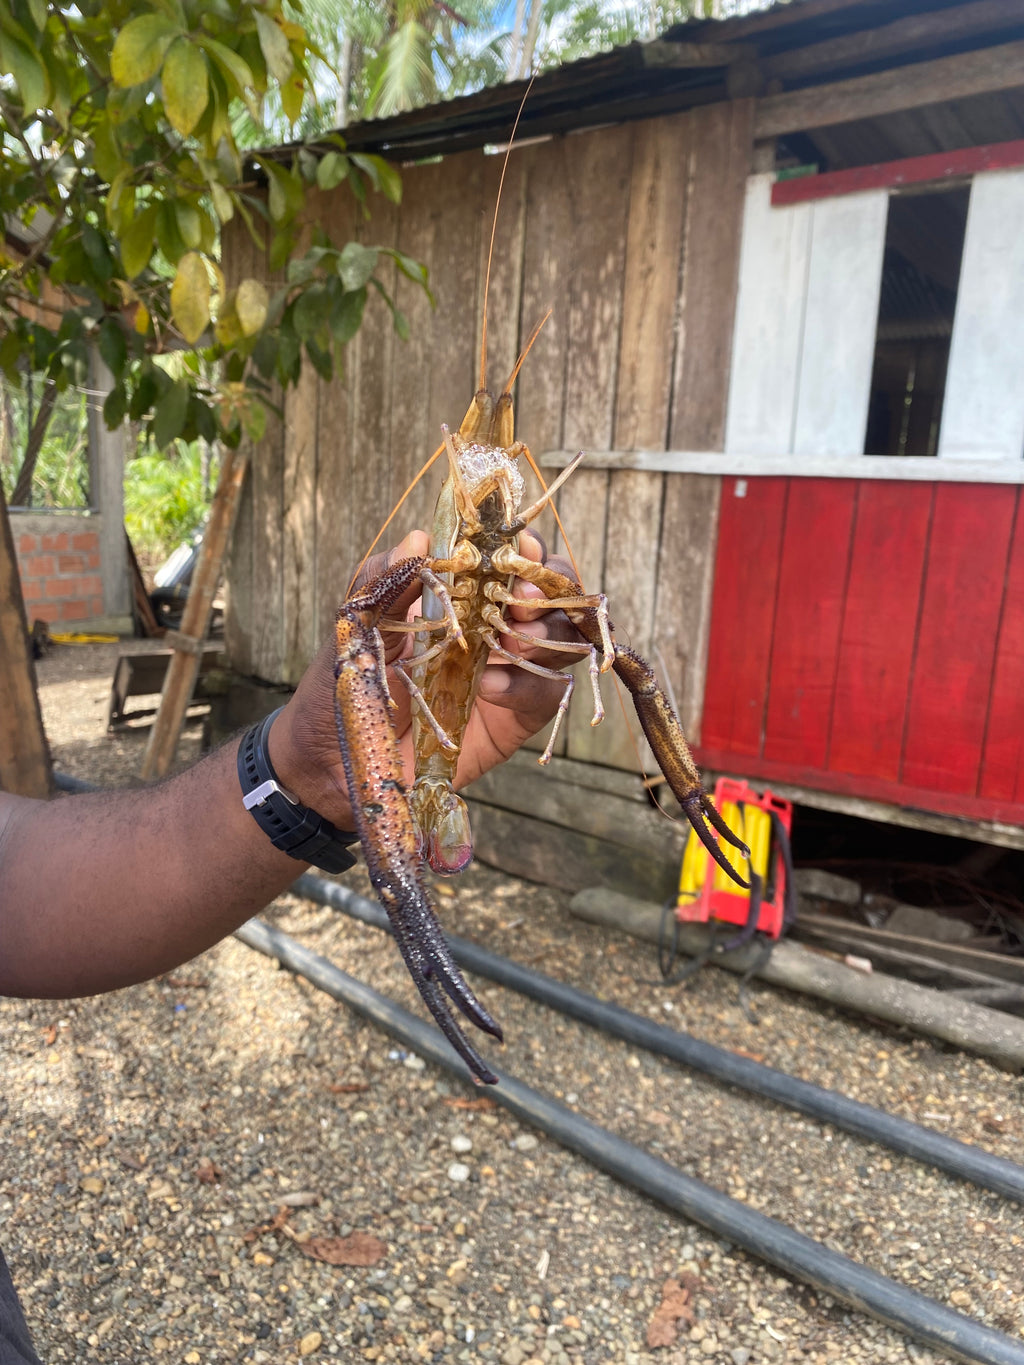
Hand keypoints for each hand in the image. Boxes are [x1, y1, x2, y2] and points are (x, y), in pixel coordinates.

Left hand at [270, 529, 580, 829]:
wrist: (336, 757)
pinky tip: (489, 687)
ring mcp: (508, 670)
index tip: (518, 548)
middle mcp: (494, 626)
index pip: (510, 559)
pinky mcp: (514, 716)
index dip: (525, 548)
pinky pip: (543, 692)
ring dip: (547, 632)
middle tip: (524, 600)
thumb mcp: (358, 622)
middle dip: (549, 588)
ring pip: (562, 638)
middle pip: (552, 593)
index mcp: (462, 594)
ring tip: (511, 641)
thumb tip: (419, 538)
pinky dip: (525, 684)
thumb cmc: (348, 681)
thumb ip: (387, 580)